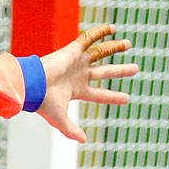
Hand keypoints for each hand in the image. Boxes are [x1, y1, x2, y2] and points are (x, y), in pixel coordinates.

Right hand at [37, 25, 138, 142]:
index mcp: (76, 91)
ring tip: (129, 44)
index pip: (99, 94)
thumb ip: (71, 130)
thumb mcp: (60, 120)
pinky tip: (113, 28)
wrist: (32, 85)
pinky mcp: (73, 50)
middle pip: (104, 72)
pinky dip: (100, 32)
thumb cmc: (44, 102)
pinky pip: (88, 38)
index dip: (113, 96)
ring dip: (114, 47)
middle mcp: (78, 75)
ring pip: (100, 53)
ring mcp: (76, 62)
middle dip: (120, 71)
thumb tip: (84, 141)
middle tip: (136, 69)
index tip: (126, 98)